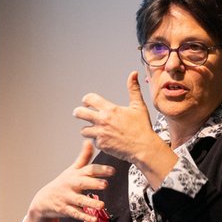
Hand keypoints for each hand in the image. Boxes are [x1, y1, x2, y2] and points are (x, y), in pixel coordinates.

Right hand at [24, 141, 114, 221]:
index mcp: (76, 174)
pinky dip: (85, 217)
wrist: (44, 199)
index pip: (89, 170)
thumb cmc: (63, 183)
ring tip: (102, 206)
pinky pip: (76, 214)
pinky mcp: (65, 210)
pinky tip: (95, 220)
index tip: (112, 171)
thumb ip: (83, 157)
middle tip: (105, 184)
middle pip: (83, 183)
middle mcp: (71, 185)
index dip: (100, 170)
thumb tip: (89, 141)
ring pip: (80, 200)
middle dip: (94, 183)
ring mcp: (67, 198)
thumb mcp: (72, 170)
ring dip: (91, 203)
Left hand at [74, 71, 177, 187]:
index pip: (89, 99)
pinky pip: (93, 142)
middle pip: (79, 113)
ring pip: (83, 130)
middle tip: (79, 114)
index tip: (87, 103)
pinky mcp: (101, 145)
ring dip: (87, 129)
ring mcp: (100, 133)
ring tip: (93, 130)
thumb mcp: (138, 106)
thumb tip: (133, 74)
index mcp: (110, 109)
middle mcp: (103, 120)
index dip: (86, 100)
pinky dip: (97, 141)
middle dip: (78, 112)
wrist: (144, 147)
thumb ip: (133, 89)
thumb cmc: (142, 128)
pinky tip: (105, 140)